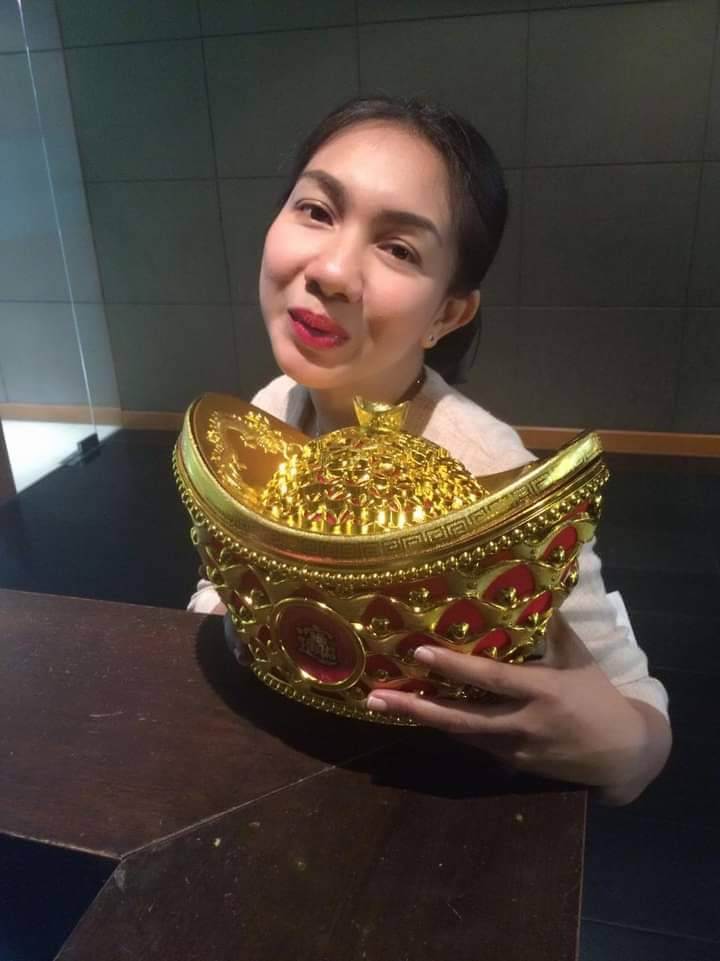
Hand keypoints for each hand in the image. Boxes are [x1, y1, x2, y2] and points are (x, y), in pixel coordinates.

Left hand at [366, 614, 670, 802]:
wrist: (624, 754)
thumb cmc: (601, 699)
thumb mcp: (580, 660)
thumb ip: (553, 629)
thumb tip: (536, 589)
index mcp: (542, 691)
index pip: (490, 678)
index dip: (454, 666)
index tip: (419, 653)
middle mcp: (523, 723)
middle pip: (460, 717)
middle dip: (416, 707)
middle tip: (376, 696)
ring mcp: (515, 749)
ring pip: (460, 733)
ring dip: (422, 718)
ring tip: (384, 703)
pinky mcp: (512, 765)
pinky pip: (474, 744)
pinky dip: (447, 728)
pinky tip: (419, 714)